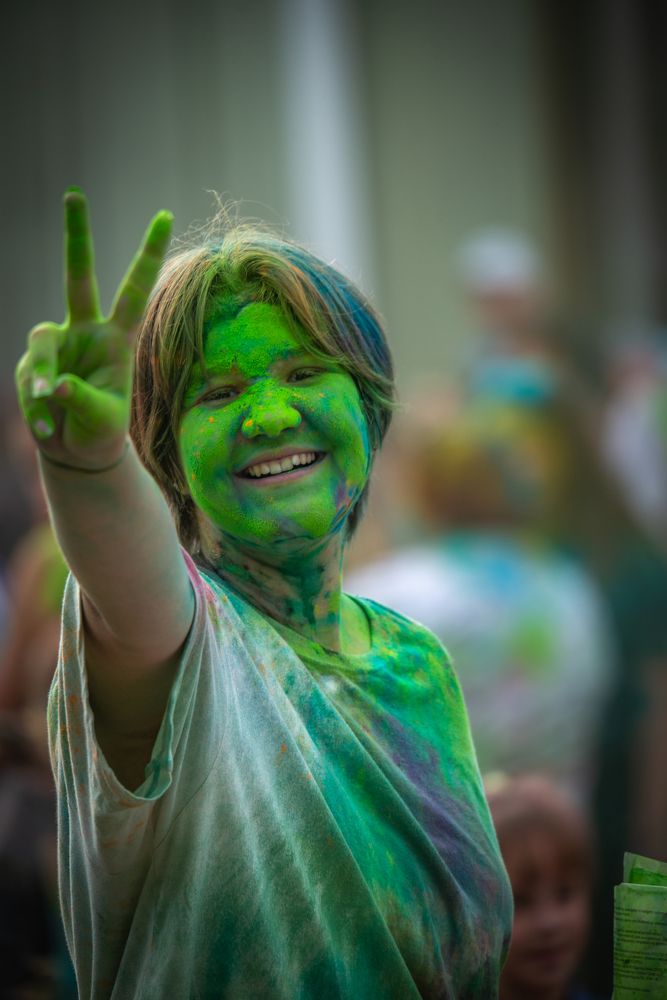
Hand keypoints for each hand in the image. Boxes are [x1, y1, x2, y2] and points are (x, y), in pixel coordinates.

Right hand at [15, 189, 172, 470]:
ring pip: (41, 345)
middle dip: (76, 237)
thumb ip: (82, 399)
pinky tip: (48, 431)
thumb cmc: (101, 430)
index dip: (148, 254)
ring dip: (41, 376)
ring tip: (48, 406)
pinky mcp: (31, 364)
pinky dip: (36, 409)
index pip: (134, 290)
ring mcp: (56, 345)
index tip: (165, 214)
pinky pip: (29, 381)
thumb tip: (53, 384)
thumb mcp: (103, 418)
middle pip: (78, 277)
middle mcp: (86, 332)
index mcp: (117, 338)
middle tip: (74, 194)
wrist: (77, 450)